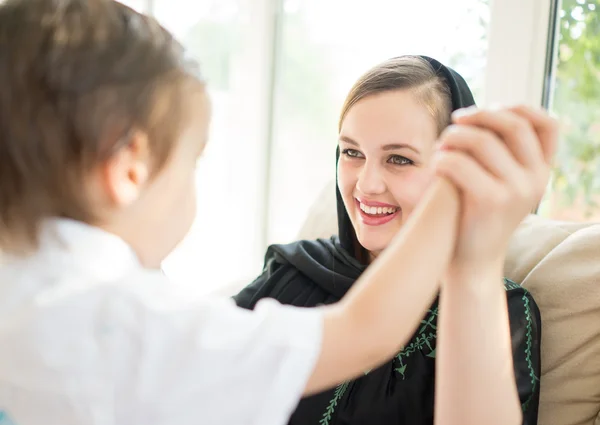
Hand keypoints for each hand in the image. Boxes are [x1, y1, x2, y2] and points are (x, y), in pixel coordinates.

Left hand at [433, 105, 557, 277]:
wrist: (472, 259)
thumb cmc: (477, 213)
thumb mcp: (499, 181)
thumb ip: (500, 151)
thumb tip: (481, 113)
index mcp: (542, 171)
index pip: (548, 124)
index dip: (519, 108)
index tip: (488, 108)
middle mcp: (536, 180)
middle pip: (514, 125)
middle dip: (480, 115)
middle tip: (455, 120)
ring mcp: (517, 191)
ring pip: (483, 142)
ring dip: (455, 136)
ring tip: (440, 145)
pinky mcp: (491, 201)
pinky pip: (461, 163)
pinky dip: (443, 158)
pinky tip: (435, 164)